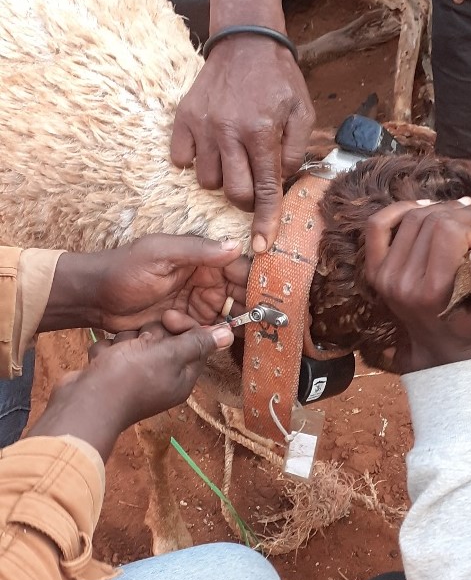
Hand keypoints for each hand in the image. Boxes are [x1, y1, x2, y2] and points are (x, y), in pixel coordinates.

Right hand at [29, 321, 232, 460]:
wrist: (82, 403)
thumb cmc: (130, 378)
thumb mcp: (170, 355)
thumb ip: (197, 342)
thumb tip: (228, 334)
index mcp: (182, 375)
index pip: (193, 340)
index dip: (182, 325)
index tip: (168, 319)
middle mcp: (162, 376)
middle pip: (163, 337)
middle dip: (148, 335)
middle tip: (139, 345)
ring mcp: (135, 376)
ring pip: (136, 340)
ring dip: (124, 342)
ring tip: (117, 356)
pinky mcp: (111, 373)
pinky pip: (114, 349)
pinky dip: (107, 353)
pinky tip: (102, 363)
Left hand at [42, 234, 248, 333]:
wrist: (93, 298)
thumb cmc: (124, 269)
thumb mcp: (160, 254)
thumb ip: (197, 250)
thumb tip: (235, 245)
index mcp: (200, 258)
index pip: (237, 268)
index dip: (254, 282)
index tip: (267, 296)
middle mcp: (203, 280)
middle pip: (237, 295)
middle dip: (247, 307)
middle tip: (258, 320)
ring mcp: (194, 302)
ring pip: (224, 316)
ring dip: (224, 323)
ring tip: (212, 324)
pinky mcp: (184, 322)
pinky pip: (206, 330)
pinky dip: (204, 333)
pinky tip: (184, 327)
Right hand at [171, 39, 315, 253]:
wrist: (245, 42)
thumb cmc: (279, 80)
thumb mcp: (303, 112)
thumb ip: (295, 152)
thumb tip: (281, 181)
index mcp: (261, 132)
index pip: (266, 189)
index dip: (266, 222)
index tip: (262, 247)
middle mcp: (228, 132)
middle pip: (233, 193)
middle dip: (247, 200)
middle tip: (255, 185)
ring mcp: (201, 126)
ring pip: (207, 181)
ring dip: (223, 180)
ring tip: (234, 159)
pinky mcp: (182, 119)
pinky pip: (181, 160)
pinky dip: (196, 163)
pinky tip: (212, 149)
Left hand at [364, 199, 470, 372]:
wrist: (439, 348)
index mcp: (432, 292)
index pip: (448, 232)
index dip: (470, 227)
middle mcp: (402, 282)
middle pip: (429, 221)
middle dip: (458, 212)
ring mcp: (384, 275)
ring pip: (410, 219)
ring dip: (437, 208)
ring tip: (457, 211)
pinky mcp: (374, 270)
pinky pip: (377, 226)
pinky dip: (397, 210)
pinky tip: (422, 207)